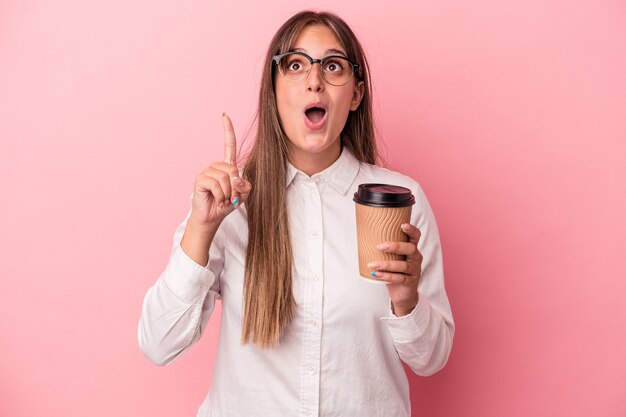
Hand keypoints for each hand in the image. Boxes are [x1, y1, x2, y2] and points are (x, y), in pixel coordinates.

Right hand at [188, 113, 252, 229]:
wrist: (212, 218)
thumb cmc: (226, 205)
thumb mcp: (242, 195)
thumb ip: (245, 185)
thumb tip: (236, 179)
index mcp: (227, 167)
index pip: (229, 145)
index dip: (228, 130)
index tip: (224, 115)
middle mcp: (216, 166)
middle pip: (233, 170)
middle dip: (235, 187)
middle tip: (231, 198)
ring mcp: (207, 171)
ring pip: (226, 178)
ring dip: (228, 193)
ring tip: (223, 200)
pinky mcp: (200, 179)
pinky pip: (217, 185)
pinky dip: (221, 195)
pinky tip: (217, 200)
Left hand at [368, 223, 422, 315]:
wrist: (402, 294)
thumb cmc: (395, 272)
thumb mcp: (392, 259)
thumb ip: (384, 250)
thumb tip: (363, 237)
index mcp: (412, 249)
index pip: (415, 237)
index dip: (411, 230)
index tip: (403, 225)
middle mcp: (416, 258)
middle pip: (411, 249)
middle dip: (395, 246)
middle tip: (380, 246)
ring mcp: (414, 271)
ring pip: (403, 266)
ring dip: (386, 264)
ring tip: (373, 264)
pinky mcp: (410, 282)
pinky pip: (399, 278)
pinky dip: (387, 276)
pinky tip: (376, 274)